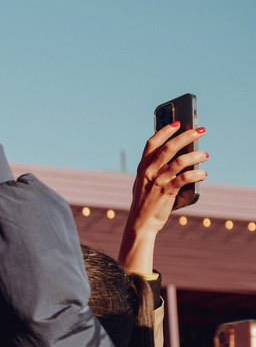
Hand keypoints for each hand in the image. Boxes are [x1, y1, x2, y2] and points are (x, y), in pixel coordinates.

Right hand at [119, 123, 208, 271]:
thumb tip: (177, 158)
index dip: (165, 131)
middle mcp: (149, 172)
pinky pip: (185, 178)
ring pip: (179, 161)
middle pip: (169, 148)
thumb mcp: (145, 184)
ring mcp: (157, 181)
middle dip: (186, 136)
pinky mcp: (166, 192)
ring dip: (195, 156)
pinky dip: (197, 175)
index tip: (178, 123)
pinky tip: (203, 175)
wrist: (140, 223)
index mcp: (142, 168)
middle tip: (200, 131)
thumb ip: (155, 171)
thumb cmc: (145, 203)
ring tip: (205, 155)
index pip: (152, 143)